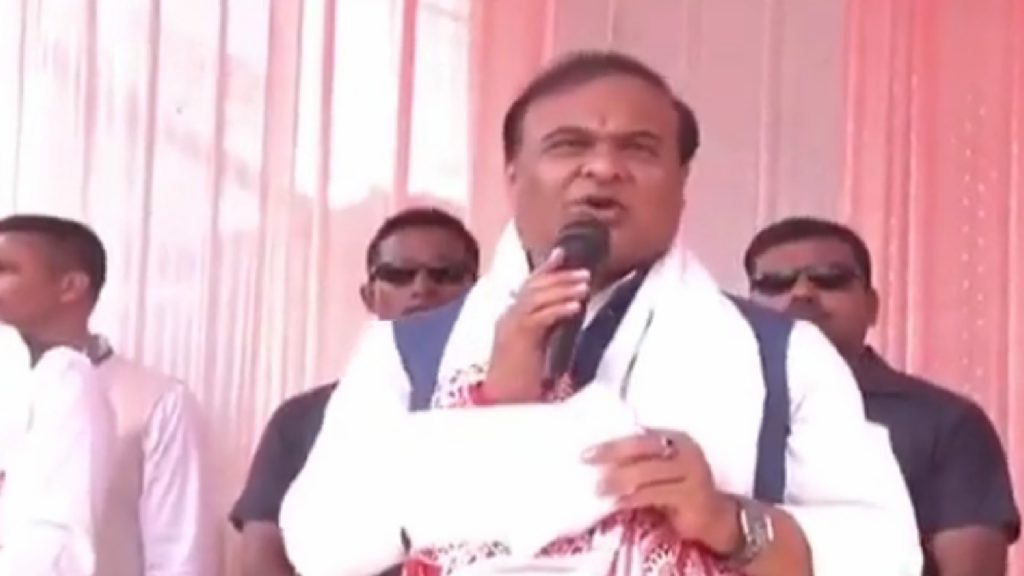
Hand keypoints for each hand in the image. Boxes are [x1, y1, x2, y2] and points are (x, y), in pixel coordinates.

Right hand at [483, 248, 589, 402]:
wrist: (501, 402)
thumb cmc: (520, 380)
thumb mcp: (535, 348)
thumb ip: (546, 327)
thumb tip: (568, 309)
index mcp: (511, 318)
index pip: (529, 286)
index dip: (546, 268)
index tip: (563, 254)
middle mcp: (508, 317)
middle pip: (534, 287)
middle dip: (560, 277)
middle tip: (585, 274)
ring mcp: (510, 327)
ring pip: (535, 298)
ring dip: (562, 290)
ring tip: (584, 287)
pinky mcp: (516, 339)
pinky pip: (538, 317)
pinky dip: (557, 309)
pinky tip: (574, 307)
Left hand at [583, 430, 740, 553]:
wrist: (716, 518)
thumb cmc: (681, 491)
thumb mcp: (663, 470)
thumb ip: (642, 461)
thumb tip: (602, 460)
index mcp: (676, 439)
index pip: (641, 435)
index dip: (614, 441)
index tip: (588, 449)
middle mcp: (685, 451)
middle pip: (643, 447)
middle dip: (613, 453)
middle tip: (587, 460)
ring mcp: (690, 473)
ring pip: (648, 471)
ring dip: (619, 479)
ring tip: (599, 488)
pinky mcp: (690, 496)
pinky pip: (654, 494)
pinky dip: (632, 498)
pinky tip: (617, 503)